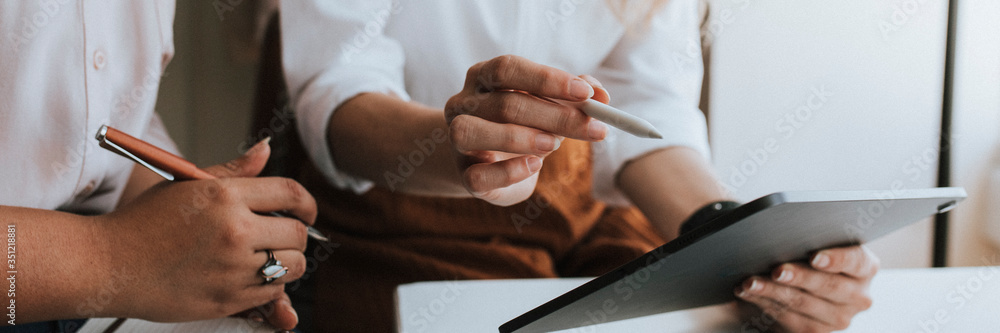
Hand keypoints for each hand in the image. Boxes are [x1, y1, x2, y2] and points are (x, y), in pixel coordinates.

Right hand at [95, 139, 314, 329]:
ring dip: (287, 264)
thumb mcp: (187, 184)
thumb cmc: (145, 221)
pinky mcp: (226, 299)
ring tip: (265, 258)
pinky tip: (247, 278)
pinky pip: (271, 294)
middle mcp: (233, 230)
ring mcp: (231, 268)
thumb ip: (234, 170)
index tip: (306, 212)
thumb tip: (267, 148)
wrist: (107, 264)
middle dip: (296, 236)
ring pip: (292, 267)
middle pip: (298, 234)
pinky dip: (268, 288)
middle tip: (280, 238)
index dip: (307, 204)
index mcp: (224, 195)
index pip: (291, 194)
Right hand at [444, 54, 609, 205]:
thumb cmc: (521, 125)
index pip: (508, 68)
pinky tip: (534, 166)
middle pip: (504, 104)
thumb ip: (573, 97)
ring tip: (555, 145)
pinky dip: (510, 171)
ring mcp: (458, 140)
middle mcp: (463, 103)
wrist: (486, 162)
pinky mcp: (464, 175)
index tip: (585, 94)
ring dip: (521, 138)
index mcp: (483, 77)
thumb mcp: (548, 106)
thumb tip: (601, 96)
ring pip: (472, 132)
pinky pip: (478, 175)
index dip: (547, 79)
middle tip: (593, 127)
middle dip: (555, 116)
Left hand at [735, 245, 878, 331]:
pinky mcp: (816, 332)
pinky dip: (763, 302)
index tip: (814, 256)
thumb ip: (813, 238)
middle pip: (828, 286)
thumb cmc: (809, 255)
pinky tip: (747, 292)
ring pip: (803, 303)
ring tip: (750, 281)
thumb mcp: (819, 244)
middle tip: (776, 270)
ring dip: (772, 291)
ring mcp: (839, 318)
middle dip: (799, 277)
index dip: (835, 259)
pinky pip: (787, 318)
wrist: (802, 285)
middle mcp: (858, 296)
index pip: (855, 261)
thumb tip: (785, 231)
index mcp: (865, 267)